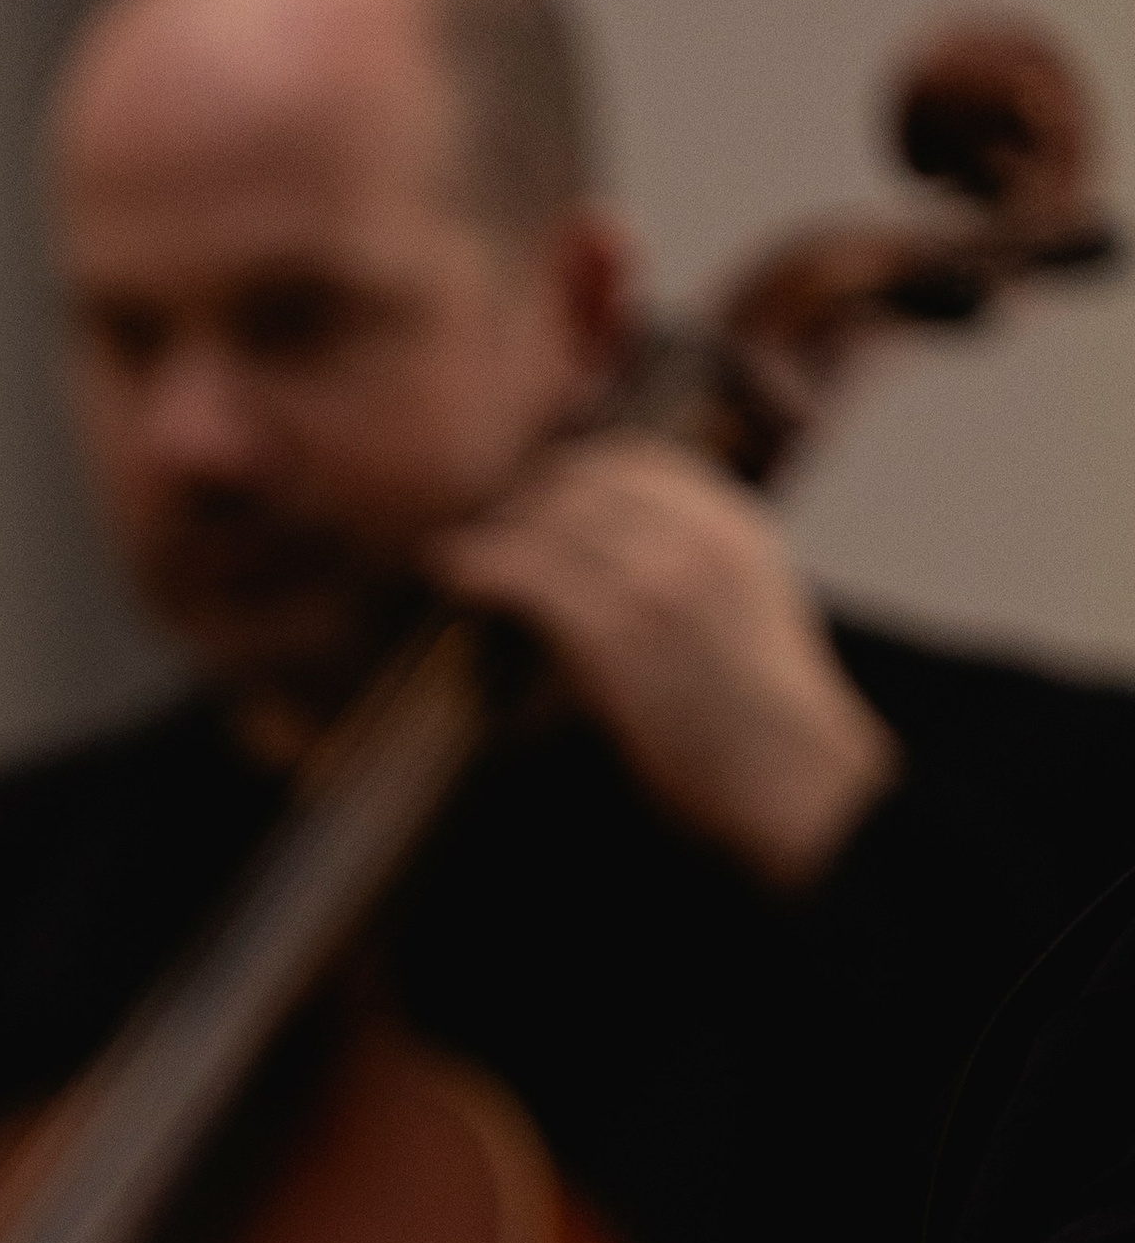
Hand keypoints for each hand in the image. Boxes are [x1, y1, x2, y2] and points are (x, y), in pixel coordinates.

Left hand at [427, 439, 898, 890]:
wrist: (794, 783)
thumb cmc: (764, 719)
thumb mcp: (753, 607)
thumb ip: (703, 563)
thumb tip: (628, 551)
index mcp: (734, 526)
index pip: (634, 460)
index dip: (569, 473)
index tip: (534, 497)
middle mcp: (696, 538)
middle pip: (581, 483)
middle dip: (524, 501)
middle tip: (485, 528)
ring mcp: (655, 580)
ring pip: (546, 522)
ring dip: (492, 532)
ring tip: (458, 553)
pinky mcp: (614, 633)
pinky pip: (524, 575)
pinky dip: (475, 565)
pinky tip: (448, 570)